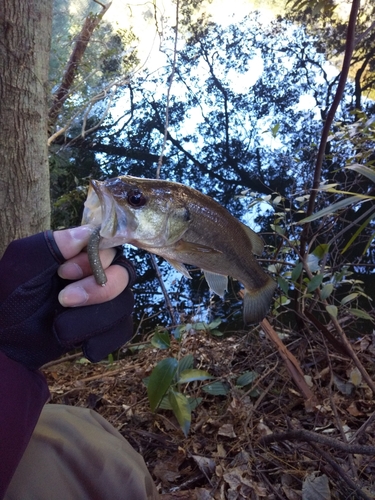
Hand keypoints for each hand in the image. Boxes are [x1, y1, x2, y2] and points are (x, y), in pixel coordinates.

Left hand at [0, 226, 135, 369]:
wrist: (6, 339)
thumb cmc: (12, 294)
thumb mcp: (24, 262)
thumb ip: (54, 244)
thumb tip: (90, 232)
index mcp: (81, 253)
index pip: (109, 247)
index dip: (95, 260)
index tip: (64, 272)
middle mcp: (99, 273)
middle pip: (122, 276)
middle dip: (96, 292)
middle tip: (63, 300)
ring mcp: (105, 301)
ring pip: (123, 305)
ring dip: (92, 319)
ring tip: (60, 327)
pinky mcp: (106, 327)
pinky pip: (122, 331)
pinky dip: (104, 340)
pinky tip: (84, 347)